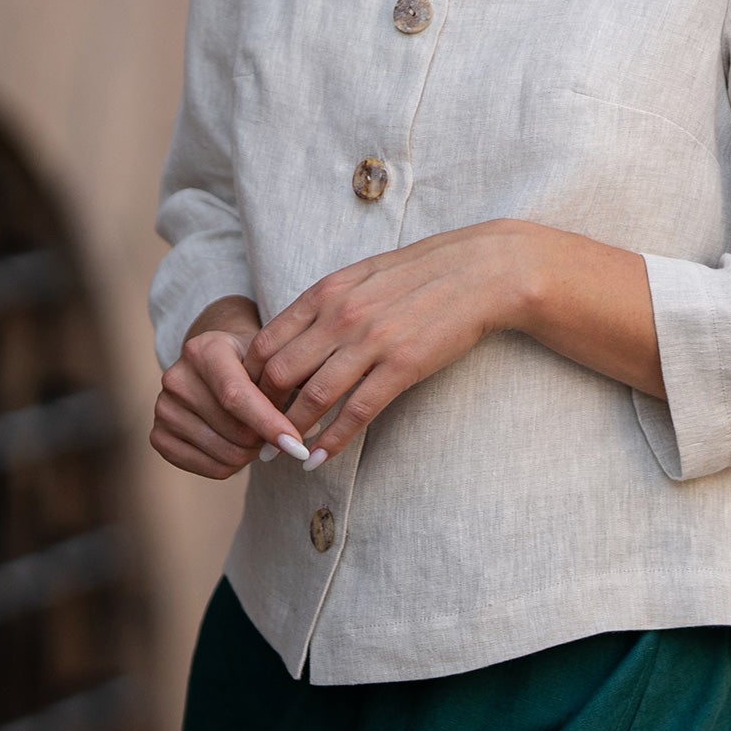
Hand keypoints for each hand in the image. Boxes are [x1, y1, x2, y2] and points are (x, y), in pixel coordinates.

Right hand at [151, 296, 305, 479]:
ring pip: (224, 453)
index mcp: (204, 349)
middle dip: (266, 440)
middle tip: (280, 433)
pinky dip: (232, 466)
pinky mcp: (158, 435)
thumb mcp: (273, 359)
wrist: (217, 361)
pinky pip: (207, 469)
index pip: (236, 395)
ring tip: (259, 436)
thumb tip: (303, 436)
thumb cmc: (254, 362)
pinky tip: (239, 447)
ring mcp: (163, 408)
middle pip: (234, 431)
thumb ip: (287, 388)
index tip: (298, 446)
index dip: (269, 423)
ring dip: (252, 454)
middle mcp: (176, 376)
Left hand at [247, 219, 579, 466]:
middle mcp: (340, 315)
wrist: (481, 271)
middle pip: (280, 374)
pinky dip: (332, 441)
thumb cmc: (422, 273)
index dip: (250, 379)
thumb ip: (326, 302)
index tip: (249, 403)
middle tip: (257, 435)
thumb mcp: (363, 275)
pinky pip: (356, 413)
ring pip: (313, 398)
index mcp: (327, 291)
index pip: (266, 342)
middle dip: (262, 411)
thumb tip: (293, 334)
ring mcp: (371, 341)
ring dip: (292, 433)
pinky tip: (320, 459)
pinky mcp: (402, 366)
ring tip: (282, 454)